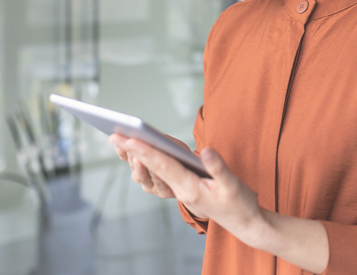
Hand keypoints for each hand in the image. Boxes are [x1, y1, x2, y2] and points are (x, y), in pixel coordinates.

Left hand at [118, 139, 264, 244]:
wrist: (242, 221)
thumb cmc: (239, 203)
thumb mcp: (233, 184)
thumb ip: (218, 167)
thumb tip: (205, 151)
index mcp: (190, 189)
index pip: (164, 166)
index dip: (147, 152)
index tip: (130, 139)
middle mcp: (180, 190)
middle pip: (153, 168)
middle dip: (133, 151)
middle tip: (114, 135)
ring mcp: (179, 191)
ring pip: (153, 172)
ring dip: (136, 156)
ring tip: (120, 140)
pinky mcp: (181, 187)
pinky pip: (159, 173)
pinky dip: (147, 161)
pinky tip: (137, 150)